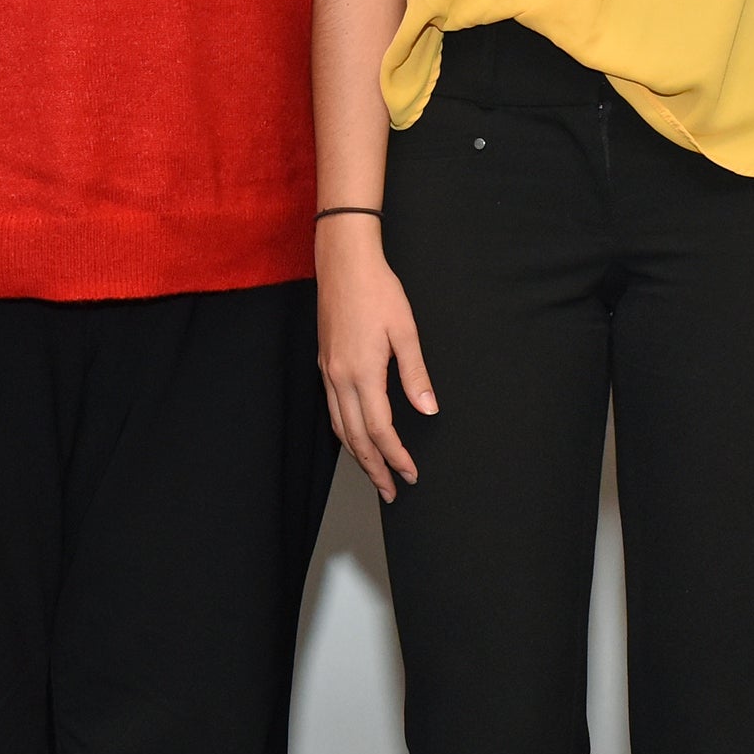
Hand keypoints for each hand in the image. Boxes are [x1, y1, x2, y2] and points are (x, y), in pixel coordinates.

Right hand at [318, 215, 434, 501]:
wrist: (344, 262)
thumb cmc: (378, 290)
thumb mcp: (406, 330)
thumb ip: (415, 373)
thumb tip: (428, 409)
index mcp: (362, 373)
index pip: (380, 430)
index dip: (395, 456)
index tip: (410, 474)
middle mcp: (340, 378)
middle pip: (355, 438)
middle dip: (374, 468)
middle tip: (391, 490)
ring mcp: (328, 372)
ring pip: (339, 427)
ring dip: (358, 454)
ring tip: (375, 473)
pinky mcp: (325, 364)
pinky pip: (332, 409)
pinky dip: (344, 432)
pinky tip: (355, 437)